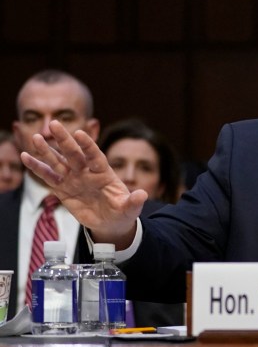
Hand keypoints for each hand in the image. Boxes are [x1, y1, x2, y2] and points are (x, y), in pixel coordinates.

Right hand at [19, 120, 146, 247]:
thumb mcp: (130, 209)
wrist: (110, 222)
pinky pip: (48, 176)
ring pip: (58, 161)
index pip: (95, 156)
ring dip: (46, 150)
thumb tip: (143, 195)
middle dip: (65, 139)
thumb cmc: (122, 212)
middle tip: (54, 124)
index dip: (89, 145)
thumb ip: (134, 201)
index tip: (81, 134)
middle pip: (74, 153)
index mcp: (104, 172)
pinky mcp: (63, 188)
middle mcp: (87, 171)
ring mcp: (73, 178)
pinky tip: (25, 157)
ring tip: (35, 137)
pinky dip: (37, 168)